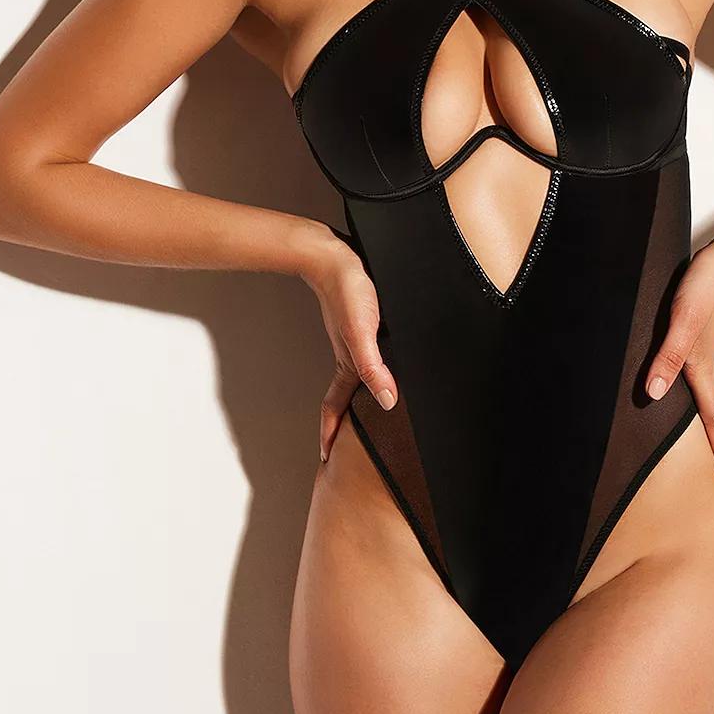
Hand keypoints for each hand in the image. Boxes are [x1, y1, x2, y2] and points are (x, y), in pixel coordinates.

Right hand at [301, 228, 397, 463]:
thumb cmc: (346, 290)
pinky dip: (370, 369)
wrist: (333, 255)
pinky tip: (382, 364)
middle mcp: (351, 356)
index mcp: (348, 364)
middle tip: (343, 447)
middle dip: (343, 423)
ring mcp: (355, 340)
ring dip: (357, 398)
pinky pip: (366, 355)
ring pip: (357, 377)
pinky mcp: (363, 323)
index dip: (331, 433)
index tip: (326, 458)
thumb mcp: (362, 333)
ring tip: (364, 415)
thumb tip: (388, 402)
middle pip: (346, 398)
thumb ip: (373, 368)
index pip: (336, 407)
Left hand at [642, 225, 713, 486]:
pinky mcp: (707, 330)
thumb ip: (668, 355)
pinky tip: (690, 385)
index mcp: (704, 363)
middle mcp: (709, 359)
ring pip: (713, 393)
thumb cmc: (710, 280)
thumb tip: (655, 393)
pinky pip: (706, 374)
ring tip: (713, 440)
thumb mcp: (683, 317)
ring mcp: (710, 345)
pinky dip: (705, 392)